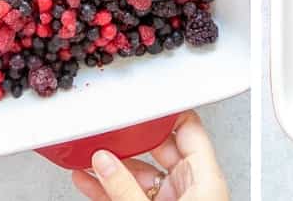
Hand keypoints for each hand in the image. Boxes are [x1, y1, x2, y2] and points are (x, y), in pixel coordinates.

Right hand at [71, 111, 229, 200]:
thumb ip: (125, 187)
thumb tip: (104, 162)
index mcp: (207, 178)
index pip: (189, 130)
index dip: (166, 113)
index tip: (140, 102)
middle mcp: (193, 188)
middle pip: (159, 150)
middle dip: (129, 141)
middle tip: (105, 129)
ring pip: (139, 176)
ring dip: (111, 167)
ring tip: (85, 156)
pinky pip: (130, 196)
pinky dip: (108, 189)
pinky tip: (86, 180)